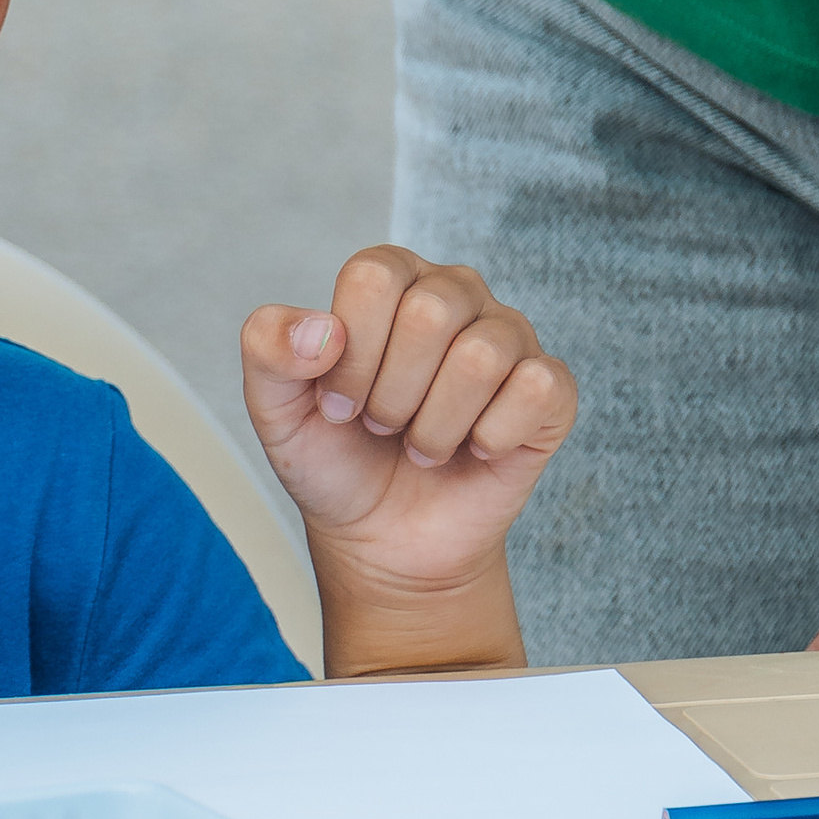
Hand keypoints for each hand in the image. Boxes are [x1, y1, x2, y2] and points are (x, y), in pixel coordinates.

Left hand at [241, 246, 575, 675]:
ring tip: (421, 443)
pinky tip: (474, 450)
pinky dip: (490, 438)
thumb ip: (267, 349)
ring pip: (482, 356)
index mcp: (392, 280)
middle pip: (431, 312)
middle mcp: (456, 293)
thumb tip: (321, 330)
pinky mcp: (551, 390)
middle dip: (391, 394)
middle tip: (383, 426)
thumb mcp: (276, 410)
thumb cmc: (335, 461)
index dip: (350, 355)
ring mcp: (509, 338)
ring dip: (435, 426)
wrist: (383, 541)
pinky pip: (536, 389)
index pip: (374, 277)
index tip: (339, 403)